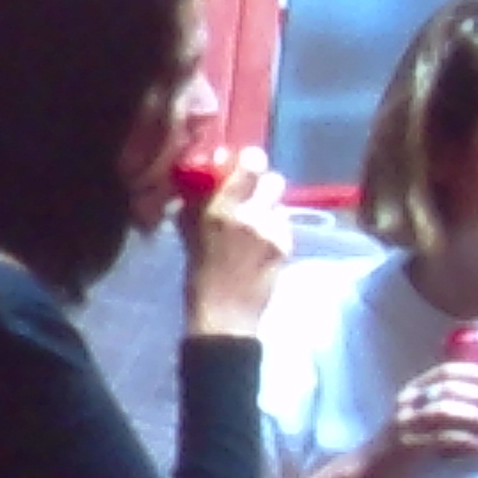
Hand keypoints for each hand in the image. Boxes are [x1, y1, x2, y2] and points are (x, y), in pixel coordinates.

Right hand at [179, 149, 291, 344]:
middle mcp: (251, 215)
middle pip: (274, 180)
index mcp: (222, 209)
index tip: (245, 166)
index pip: (251, 163)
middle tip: (255, 198)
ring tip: (258, 228)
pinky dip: (276, 231)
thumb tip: (201, 183)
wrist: (225, 318)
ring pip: (281, 204)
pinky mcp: (286, 248)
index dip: (251, 160)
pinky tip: (264, 247)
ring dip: (271, 210)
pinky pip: (285, 226)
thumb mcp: (191, 237)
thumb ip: (197, 206)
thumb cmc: (200, 279)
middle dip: (265, 186)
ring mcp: (272, 232)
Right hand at [383, 354, 477, 465]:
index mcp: (413, 391)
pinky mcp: (408, 447)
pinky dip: (468, 441)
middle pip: (450, 389)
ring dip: (477, 416)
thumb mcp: (421, 419)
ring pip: (445, 411)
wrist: (371, 470)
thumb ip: (446, 408)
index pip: (446, 371)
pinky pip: (443, 439)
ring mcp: (406, 424)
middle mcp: (407, 402)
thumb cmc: (405, 445)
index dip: (477, 374)